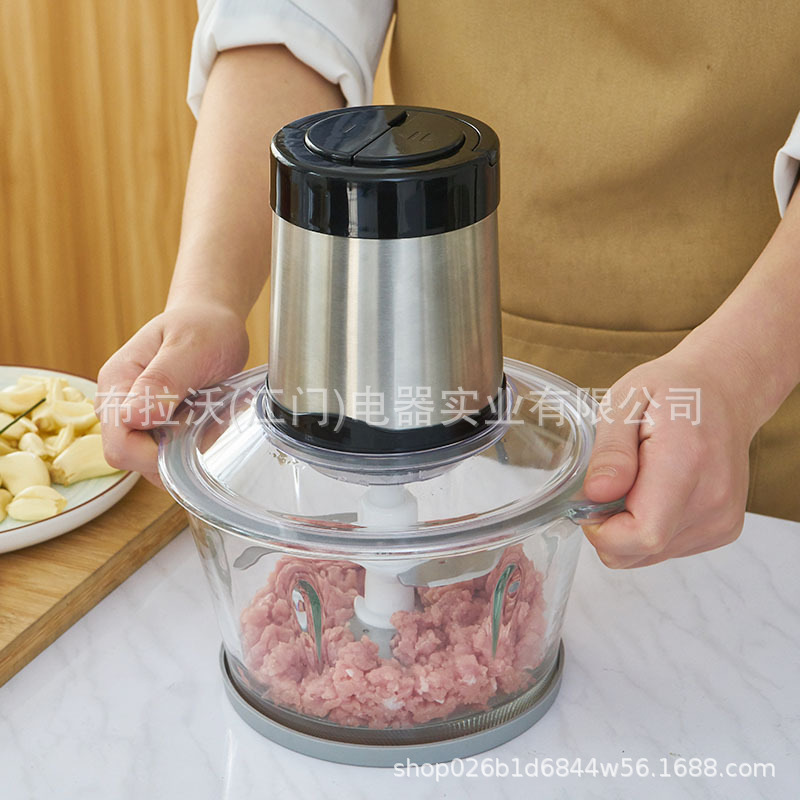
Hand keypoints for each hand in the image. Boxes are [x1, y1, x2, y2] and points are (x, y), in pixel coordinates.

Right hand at [95, 302, 248, 485]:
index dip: (154, 454)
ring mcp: (136, 418)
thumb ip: (162, 380)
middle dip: (173, 454)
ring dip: (185, 451)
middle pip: (133, 460)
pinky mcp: (155, 426)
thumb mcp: (189, 346)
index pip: (119, 445)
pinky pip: (169, 455)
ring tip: (208, 416)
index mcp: (117, 384)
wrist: (212, 320)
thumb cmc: (201, 326)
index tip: (190, 435)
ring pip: (153, 462)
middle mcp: (118, 405)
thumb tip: (133, 418)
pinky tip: (207, 421)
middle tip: (206, 419)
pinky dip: (192, 447)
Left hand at [581, 343, 761, 567]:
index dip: (603, 530)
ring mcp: (722, 519)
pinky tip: (654, 492)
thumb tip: (596, 493)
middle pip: (641, 550)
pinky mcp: (723, 529)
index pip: (643, 533)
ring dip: (627, 528)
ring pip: (650, 554)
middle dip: (608, 528)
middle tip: (609, 483)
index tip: (589, 500)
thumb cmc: (673, 389)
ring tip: (636, 482)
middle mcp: (712, 499)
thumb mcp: (625, 401)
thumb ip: (610, 449)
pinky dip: (649, 527)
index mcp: (686, 463)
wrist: (726, 390)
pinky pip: (667, 548)